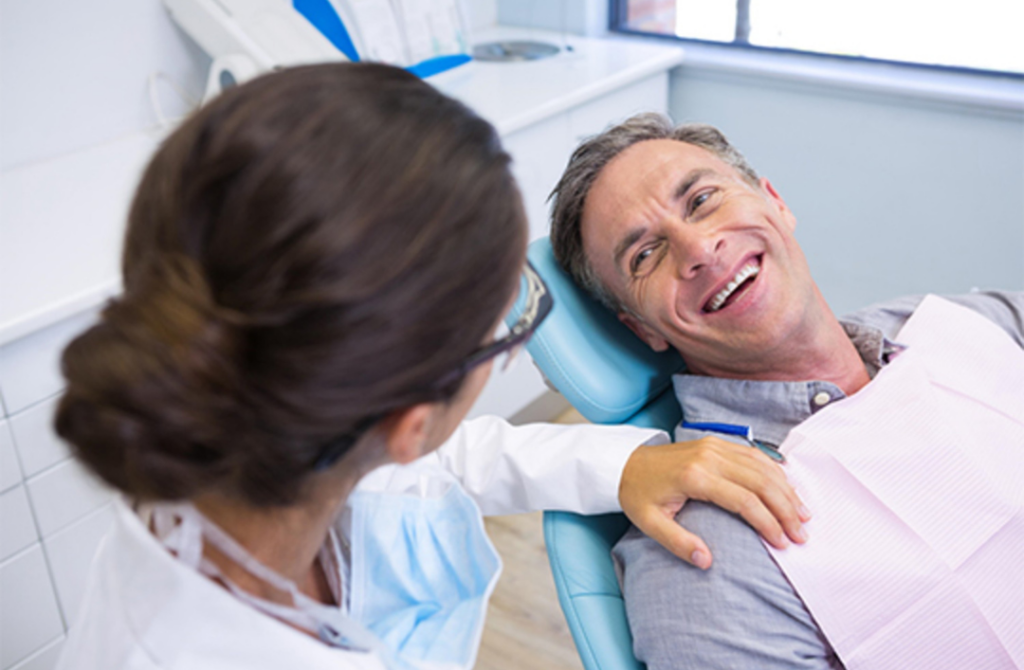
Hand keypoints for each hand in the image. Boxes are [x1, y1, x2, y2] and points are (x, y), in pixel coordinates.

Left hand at [619, 437, 810, 569]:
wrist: (625, 463)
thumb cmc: (638, 495)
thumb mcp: (649, 523)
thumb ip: (678, 542)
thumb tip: (706, 561)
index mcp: (694, 477)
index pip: (743, 500)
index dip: (768, 522)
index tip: (782, 543)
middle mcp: (709, 457)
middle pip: (760, 482)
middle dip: (786, 509)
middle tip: (802, 534)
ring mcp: (715, 446)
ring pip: (762, 466)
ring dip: (786, 490)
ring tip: (803, 514)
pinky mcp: (717, 443)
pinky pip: (754, 454)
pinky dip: (775, 471)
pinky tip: (788, 488)